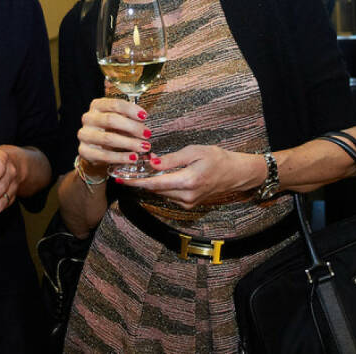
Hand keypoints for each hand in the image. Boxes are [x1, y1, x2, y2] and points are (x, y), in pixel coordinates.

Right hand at [76, 97, 152, 172]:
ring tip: (144, 147)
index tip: (145, 116)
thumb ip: (129, 118)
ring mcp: (84, 135)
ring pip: (108, 138)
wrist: (96, 150)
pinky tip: (133, 158)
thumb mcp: (119, 121)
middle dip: (132, 127)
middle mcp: (88, 118)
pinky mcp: (84, 151)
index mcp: (97, 106)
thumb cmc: (111, 131)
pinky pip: (104, 155)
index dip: (131, 110)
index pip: (114, 104)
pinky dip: (121, 157)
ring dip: (129, 143)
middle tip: (147, 134)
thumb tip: (145, 120)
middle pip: (111, 120)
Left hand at [119, 145, 262, 208]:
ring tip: (143, 168)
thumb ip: (172, 159)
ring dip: (151, 182)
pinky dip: (161, 185)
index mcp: (187, 181)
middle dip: (142, 179)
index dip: (136, 181)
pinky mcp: (188, 204)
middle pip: (155, 189)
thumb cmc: (216, 158)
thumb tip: (152, 163)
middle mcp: (186, 196)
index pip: (155, 183)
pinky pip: (169, 194)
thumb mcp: (194, 152)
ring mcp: (187, 202)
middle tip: (130, 167)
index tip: (122, 177)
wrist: (234, 173)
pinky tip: (159, 174)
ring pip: (161, 192)